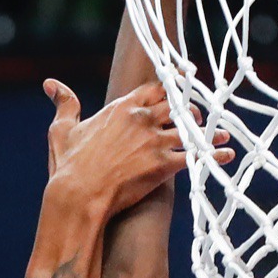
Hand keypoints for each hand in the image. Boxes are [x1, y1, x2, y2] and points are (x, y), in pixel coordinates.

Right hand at [44, 79, 231, 217]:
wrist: (77, 196)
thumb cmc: (68, 166)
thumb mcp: (62, 130)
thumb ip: (64, 104)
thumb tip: (50, 84)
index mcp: (122, 108)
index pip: (155, 88)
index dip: (173, 85)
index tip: (185, 82)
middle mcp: (142, 119)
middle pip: (178, 106)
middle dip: (191, 110)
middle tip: (200, 117)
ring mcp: (155, 141)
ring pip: (191, 129)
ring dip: (208, 132)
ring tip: (221, 135)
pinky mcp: (163, 165)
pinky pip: (196, 156)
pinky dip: (214, 155)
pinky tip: (226, 156)